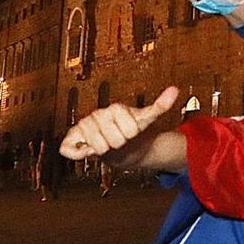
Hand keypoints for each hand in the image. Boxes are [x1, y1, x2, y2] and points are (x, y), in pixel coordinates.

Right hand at [60, 87, 178, 160]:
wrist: (122, 146)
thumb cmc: (133, 133)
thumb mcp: (147, 119)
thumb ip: (160, 106)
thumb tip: (175, 89)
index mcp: (115, 108)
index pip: (126, 130)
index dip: (131, 135)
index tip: (131, 133)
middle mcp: (97, 114)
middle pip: (111, 140)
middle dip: (119, 144)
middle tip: (120, 140)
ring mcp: (84, 125)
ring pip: (95, 146)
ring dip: (104, 150)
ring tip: (107, 144)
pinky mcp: (73, 138)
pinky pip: (67, 148)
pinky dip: (76, 153)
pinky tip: (86, 151)